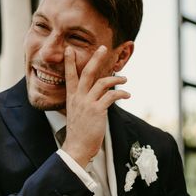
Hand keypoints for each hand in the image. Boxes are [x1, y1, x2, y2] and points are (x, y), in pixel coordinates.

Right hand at [61, 45, 129, 166]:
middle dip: (95, 59)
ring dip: (116, 78)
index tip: (68, 49)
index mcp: (72, 98)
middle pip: (87, 72)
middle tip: (103, 47)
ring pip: (102, 82)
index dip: (69, 62)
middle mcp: (78, 98)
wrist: (77, 147)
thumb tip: (96, 96)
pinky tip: (127, 94)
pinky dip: (121, 93)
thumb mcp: (77, 113)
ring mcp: (87, 103)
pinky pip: (111, 96)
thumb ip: (83, 102)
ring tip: (125, 79)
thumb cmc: (79, 132)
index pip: (69, 76)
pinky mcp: (97, 110)